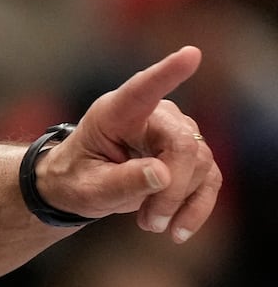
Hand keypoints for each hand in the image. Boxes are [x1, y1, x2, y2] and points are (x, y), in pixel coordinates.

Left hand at [36, 45, 220, 240]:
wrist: (80, 185)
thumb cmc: (75, 178)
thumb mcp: (86, 188)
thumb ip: (120, 182)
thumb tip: (162, 175)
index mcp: (115, 113)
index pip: (142, 90)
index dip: (167, 73)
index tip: (190, 54)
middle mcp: (152, 115)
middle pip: (183, 145)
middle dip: (172, 189)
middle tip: (150, 222)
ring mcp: (176, 132)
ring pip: (200, 165)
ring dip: (178, 203)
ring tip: (150, 223)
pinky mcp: (191, 156)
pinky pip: (210, 180)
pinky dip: (197, 208)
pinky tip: (179, 231)